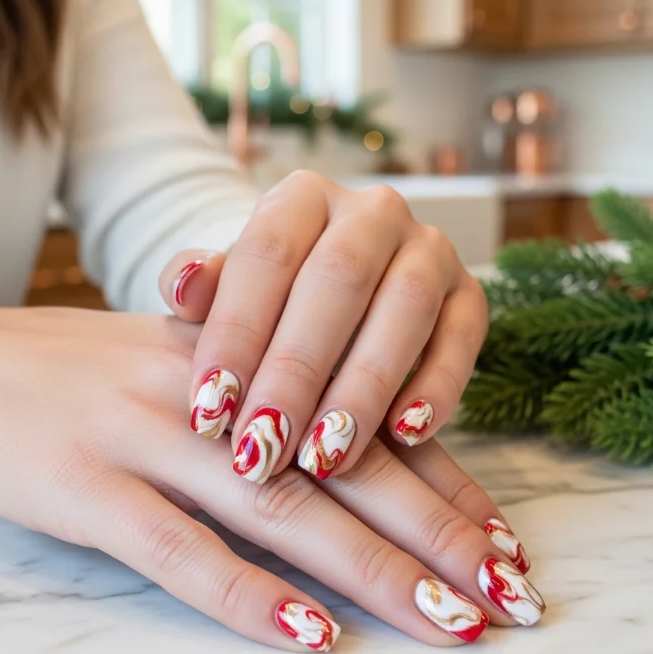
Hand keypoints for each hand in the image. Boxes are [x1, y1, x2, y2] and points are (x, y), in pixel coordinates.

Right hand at [0, 306, 542, 652]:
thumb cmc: (99, 374)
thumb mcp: (194, 370)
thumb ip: (271, 406)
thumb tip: (352, 464)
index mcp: (250, 359)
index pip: (366, 424)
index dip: (441, 483)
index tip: (505, 539)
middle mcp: (216, 395)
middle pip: (343, 468)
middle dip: (435, 534)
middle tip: (508, 593)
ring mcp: (151, 439)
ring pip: (279, 510)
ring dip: (370, 571)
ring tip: (448, 620)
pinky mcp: (89, 487)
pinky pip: (179, 550)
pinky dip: (247, 597)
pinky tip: (310, 639)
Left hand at [159, 170, 487, 483]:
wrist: (338, 288)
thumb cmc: (270, 297)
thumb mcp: (226, 286)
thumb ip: (198, 287)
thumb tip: (185, 288)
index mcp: (303, 197)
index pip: (266, 254)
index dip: (236, 334)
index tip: (209, 412)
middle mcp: (372, 211)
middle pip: (338, 280)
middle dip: (297, 372)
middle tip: (263, 450)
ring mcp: (428, 248)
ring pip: (404, 307)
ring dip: (364, 388)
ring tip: (326, 457)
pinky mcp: (467, 293)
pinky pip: (463, 336)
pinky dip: (439, 386)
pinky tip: (407, 435)